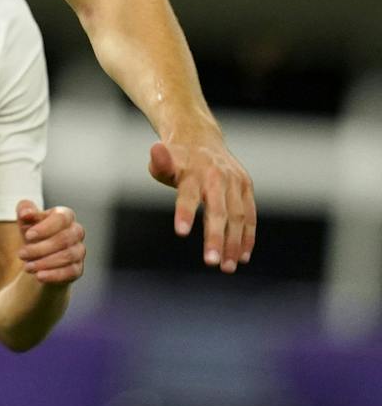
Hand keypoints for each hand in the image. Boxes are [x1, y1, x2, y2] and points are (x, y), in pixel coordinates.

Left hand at [16, 200, 85, 285]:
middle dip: (40, 248)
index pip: (61, 218)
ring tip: (27, 267)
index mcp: (66, 215)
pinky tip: (39, 276)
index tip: (28, 236)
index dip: (45, 227)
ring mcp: (79, 251)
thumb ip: (24, 210)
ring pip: (67, 256)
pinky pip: (70, 272)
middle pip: (64, 239)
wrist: (37, 257)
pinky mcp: (78, 269)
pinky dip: (54, 275)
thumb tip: (25, 213)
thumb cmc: (32, 234)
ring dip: (44, 262)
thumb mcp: (25, 220)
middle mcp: (76, 232)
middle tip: (21, 254)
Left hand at [149, 139, 254, 272]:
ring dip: (234, 244)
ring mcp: (234, 182)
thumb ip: (160, 162)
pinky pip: (250, 215)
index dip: (185, 213)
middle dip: (215, 238)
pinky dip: (248, 237)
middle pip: (217, 211)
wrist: (200, 138)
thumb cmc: (177, 158)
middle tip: (211, 262)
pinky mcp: (246, 187)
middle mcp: (216, 177)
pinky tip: (242, 257)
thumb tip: (155, 150)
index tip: (181, 233)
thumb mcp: (163, 159)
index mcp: (192, 172)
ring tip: (227, 267)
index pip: (188, 195)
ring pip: (238, 216)